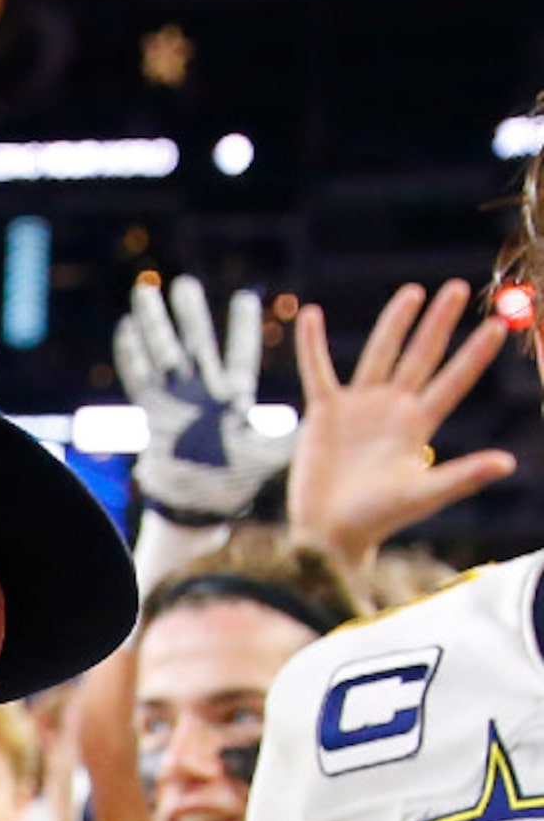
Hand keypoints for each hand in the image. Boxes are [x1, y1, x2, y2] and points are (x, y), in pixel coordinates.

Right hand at [114, 274, 297, 521]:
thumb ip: (294, 432)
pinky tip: (124, 327)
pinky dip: (131, 353)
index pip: (238, 354)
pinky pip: (138, 376)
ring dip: (154, 321)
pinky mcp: (152, 413)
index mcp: (232, 398)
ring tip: (146, 290)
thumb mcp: (271, 453)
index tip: (244, 297)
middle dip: (189, 314)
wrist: (196, 507)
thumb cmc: (236, 484)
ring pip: (162, 351)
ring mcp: (174, 401)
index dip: (240, 327)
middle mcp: (201, 393)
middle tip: (184, 283)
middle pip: (195, 343)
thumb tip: (328, 418)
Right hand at [289, 278, 515, 572]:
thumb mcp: (422, 496)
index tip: (496, 324)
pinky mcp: (324, 413)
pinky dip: (312, 345)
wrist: (328, 533)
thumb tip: (508, 462)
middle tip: (457, 287)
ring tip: (413, 292)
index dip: (474, 354)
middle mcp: (392, 410)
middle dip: (439, 323)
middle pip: (421, 356)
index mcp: (418, 426)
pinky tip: (312, 315)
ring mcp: (358, 408)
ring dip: (394, 322)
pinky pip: (318, 371)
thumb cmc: (376, 520)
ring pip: (379, 354)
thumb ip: (462, 476)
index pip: (453, 381)